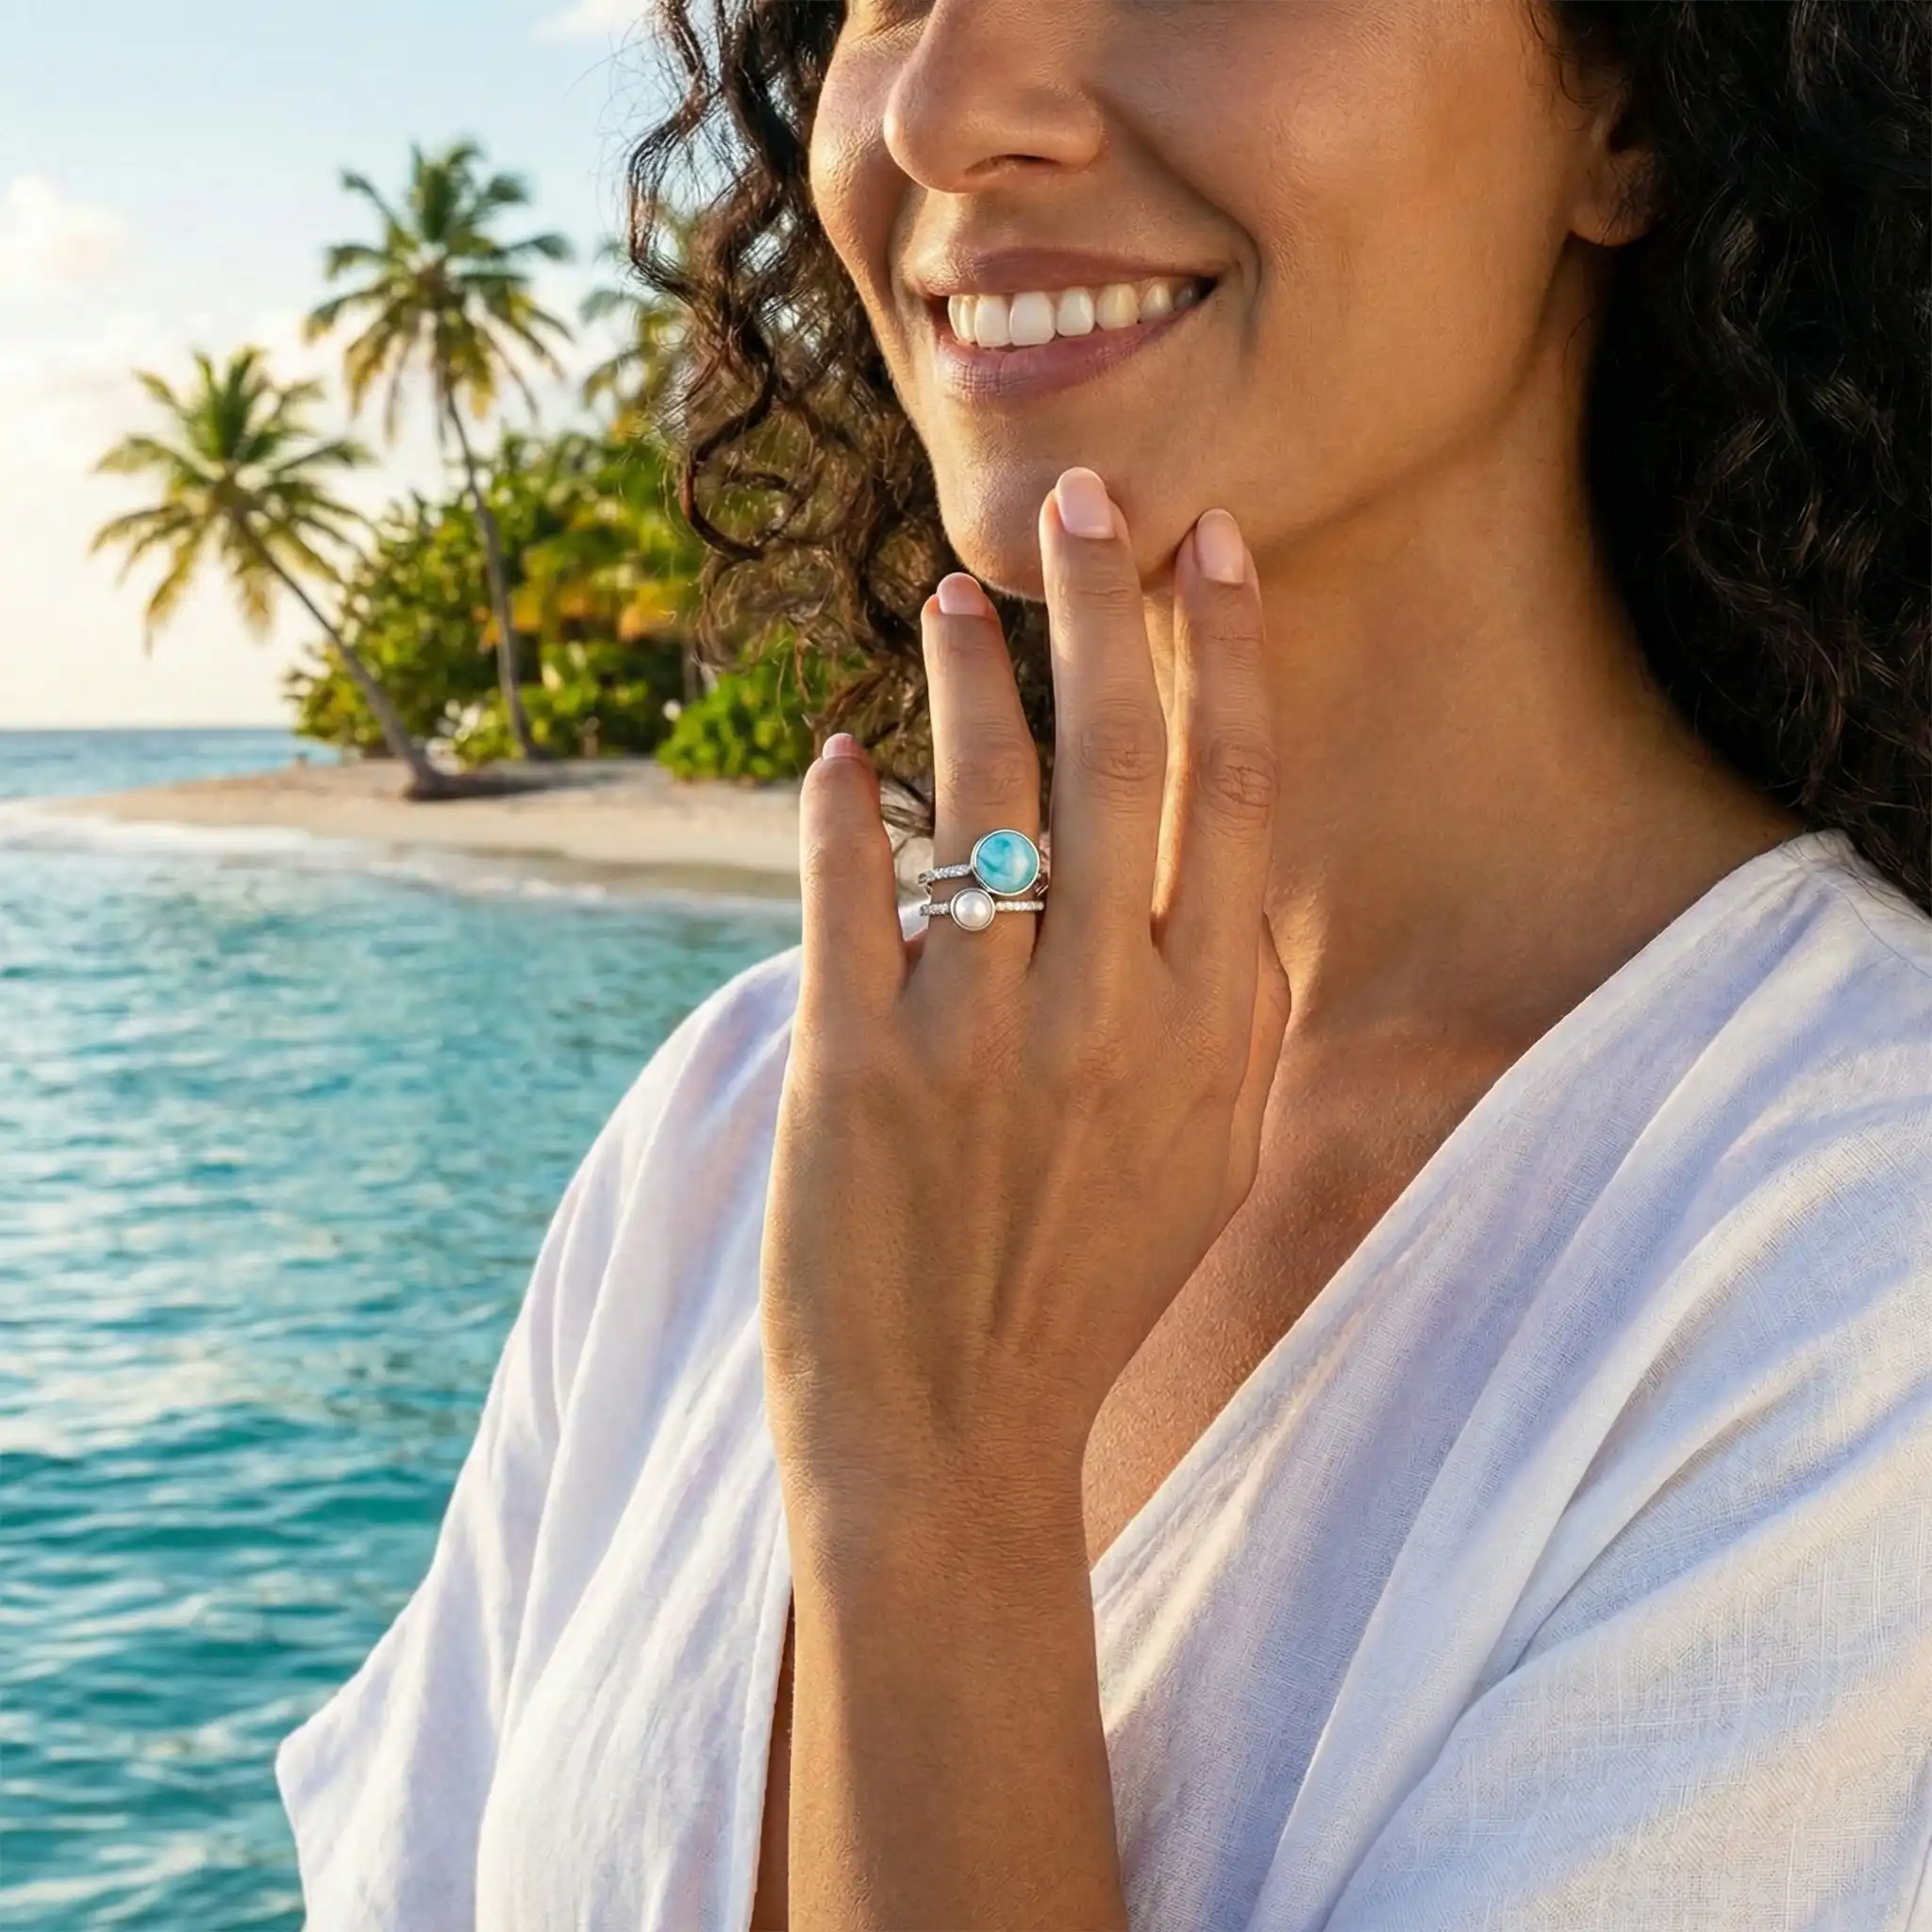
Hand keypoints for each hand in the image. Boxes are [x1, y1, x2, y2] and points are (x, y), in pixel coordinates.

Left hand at [763, 466, 1286, 1536]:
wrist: (951, 1440)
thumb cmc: (1085, 1290)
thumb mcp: (1209, 1162)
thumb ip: (1233, 1015)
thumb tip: (1234, 872)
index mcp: (1207, 1031)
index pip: (1233, 795)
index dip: (1224, 653)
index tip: (1212, 544)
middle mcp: (1109, 1017)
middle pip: (1117, 758)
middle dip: (1105, 601)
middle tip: (1084, 493)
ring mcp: (978, 1039)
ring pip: (980, 794)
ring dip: (967, 670)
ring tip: (951, 593)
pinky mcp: (856, 1068)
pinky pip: (849, 889)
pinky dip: (840, 804)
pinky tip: (838, 752)